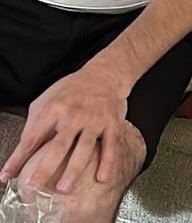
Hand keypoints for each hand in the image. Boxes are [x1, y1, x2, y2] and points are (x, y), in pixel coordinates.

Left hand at [0, 64, 130, 192]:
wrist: (105, 74)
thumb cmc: (72, 89)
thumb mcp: (47, 98)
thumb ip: (35, 121)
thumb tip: (24, 148)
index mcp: (54, 109)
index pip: (32, 138)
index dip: (18, 158)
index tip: (7, 176)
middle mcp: (74, 115)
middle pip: (58, 145)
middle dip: (46, 167)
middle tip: (35, 186)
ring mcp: (94, 120)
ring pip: (84, 148)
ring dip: (74, 169)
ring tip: (64, 187)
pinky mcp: (111, 123)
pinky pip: (109, 145)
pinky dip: (107, 162)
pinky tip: (102, 178)